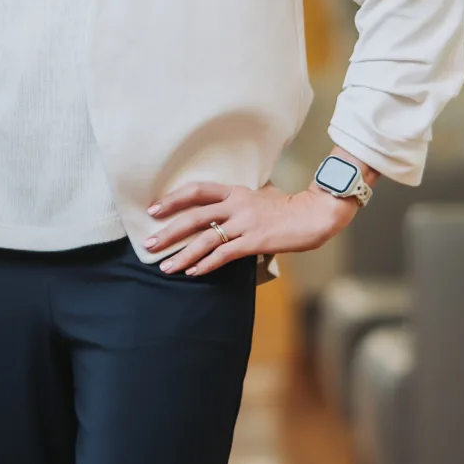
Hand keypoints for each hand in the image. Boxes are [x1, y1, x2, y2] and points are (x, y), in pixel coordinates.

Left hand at [142, 180, 355, 276]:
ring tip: (165, 267)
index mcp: (235, 191)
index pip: (197, 191)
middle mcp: (236, 204)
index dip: (173, 200)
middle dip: (168, 232)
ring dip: (182, 255)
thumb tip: (224, 209)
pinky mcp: (254, 241)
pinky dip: (206, 264)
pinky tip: (193, 273)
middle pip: (194, 217)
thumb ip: (240, 201)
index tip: (153, 209)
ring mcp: (245, 223)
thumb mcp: (261, 195)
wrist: (314, 214)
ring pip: (205, 239)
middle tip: (148, 244)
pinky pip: (224, 254)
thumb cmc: (289, 207)